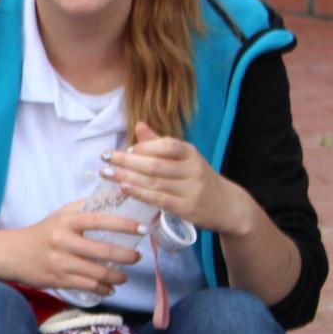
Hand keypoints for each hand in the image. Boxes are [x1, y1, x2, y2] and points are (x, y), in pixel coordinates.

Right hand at [0, 201, 143, 296]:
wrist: (11, 254)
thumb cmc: (41, 233)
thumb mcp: (59, 215)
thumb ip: (84, 208)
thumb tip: (115, 199)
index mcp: (66, 221)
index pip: (100, 221)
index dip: (124, 225)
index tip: (142, 229)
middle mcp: (63, 241)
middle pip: (103, 251)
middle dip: (126, 256)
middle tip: (137, 257)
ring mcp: (60, 262)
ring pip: (97, 273)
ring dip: (116, 277)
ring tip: (124, 277)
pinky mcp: (57, 280)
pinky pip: (86, 286)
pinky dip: (102, 288)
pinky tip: (109, 288)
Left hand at [101, 121, 248, 233]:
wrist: (227, 206)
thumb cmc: (199, 179)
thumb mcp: (185, 158)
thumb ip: (160, 143)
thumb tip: (138, 125)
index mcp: (191, 154)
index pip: (168, 145)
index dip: (145, 146)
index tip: (126, 149)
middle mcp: (193, 170)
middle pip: (155, 164)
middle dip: (127, 161)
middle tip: (104, 158)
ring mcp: (190, 190)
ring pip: (154, 182)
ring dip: (127, 177)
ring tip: (106, 174)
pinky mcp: (186, 208)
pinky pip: (159, 199)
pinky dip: (139, 193)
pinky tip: (123, 189)